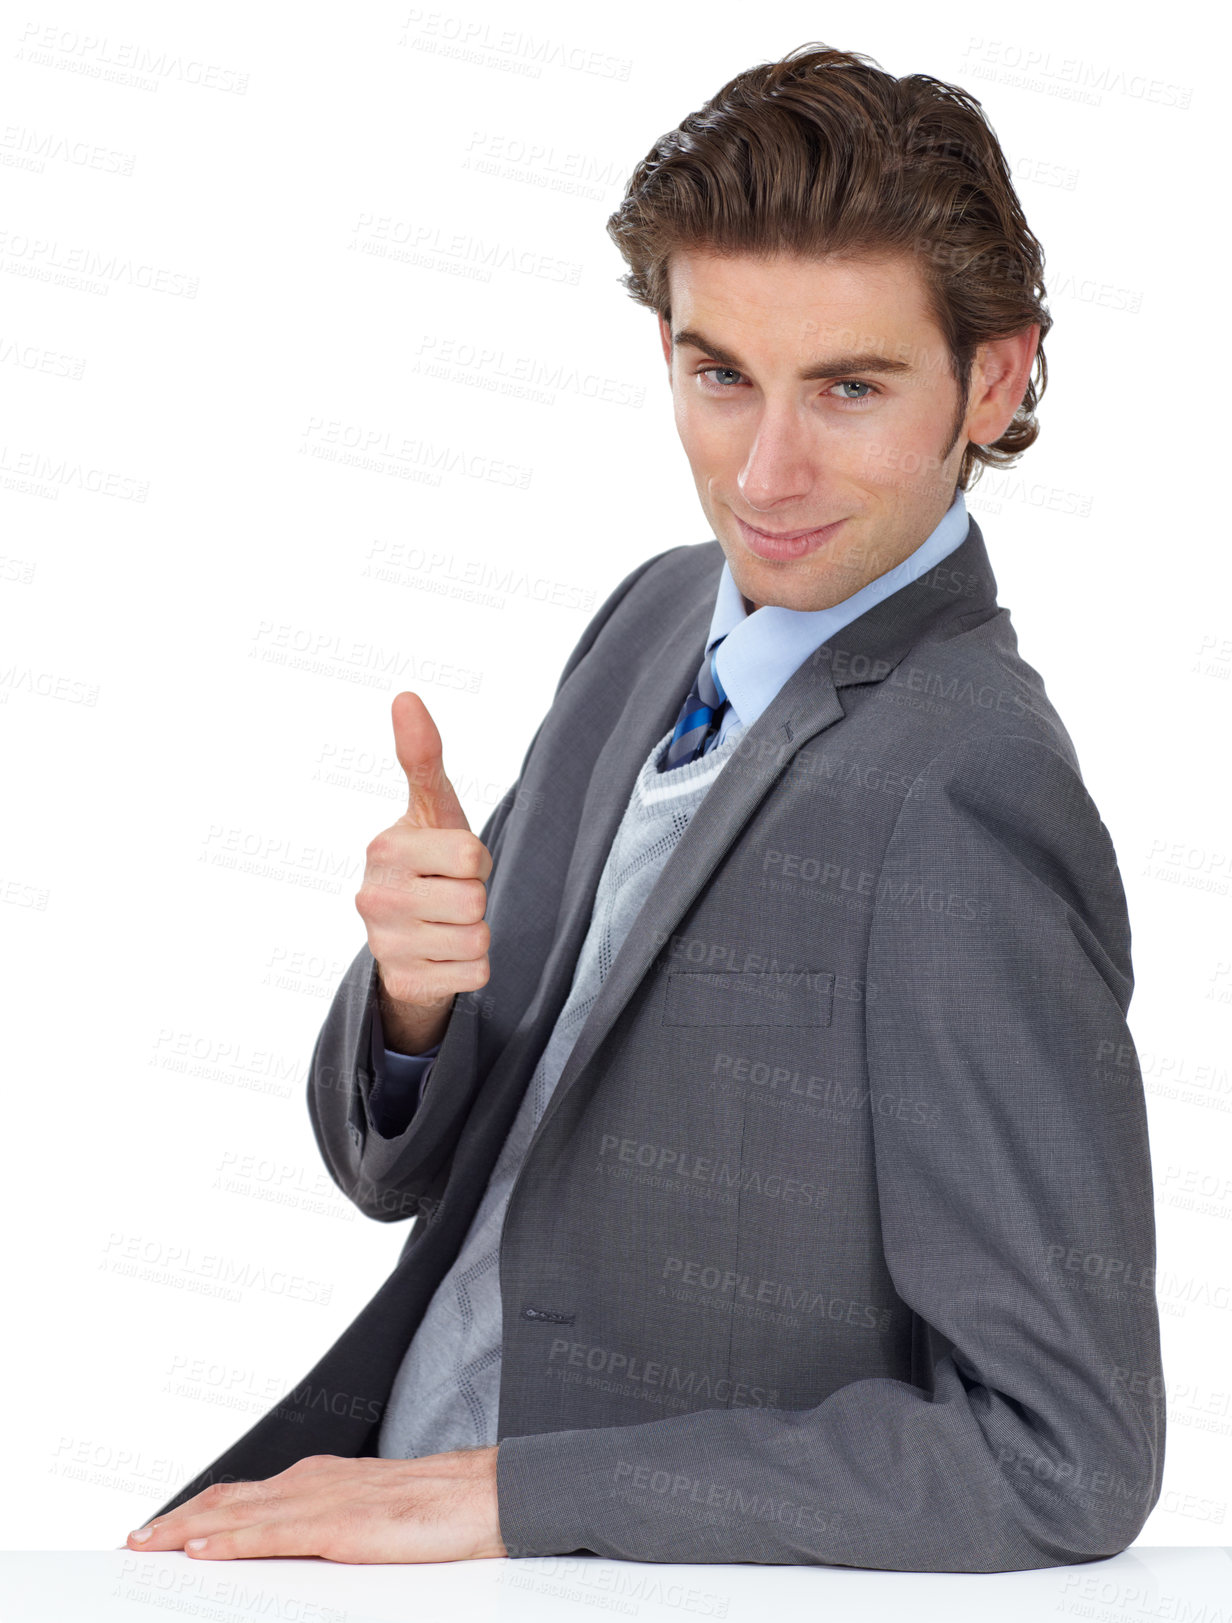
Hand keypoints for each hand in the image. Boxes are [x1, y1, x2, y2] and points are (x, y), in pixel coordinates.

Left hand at [124, 1446, 505, 1562]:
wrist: (481, 1497)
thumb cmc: (433, 1512)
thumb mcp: (367, 1517)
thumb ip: (326, 1526)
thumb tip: (291, 1549)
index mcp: (318, 1480)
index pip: (242, 1496)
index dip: (197, 1512)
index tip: (159, 1530)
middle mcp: (311, 1482)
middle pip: (227, 1500)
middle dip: (176, 1521)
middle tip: (134, 1541)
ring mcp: (321, 1501)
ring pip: (236, 1514)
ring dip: (185, 1530)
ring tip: (146, 1545)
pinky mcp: (335, 1527)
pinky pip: (269, 1536)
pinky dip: (228, 1542)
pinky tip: (201, 1551)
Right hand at [356, 690, 493, 1052]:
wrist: (408, 938)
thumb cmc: (429, 860)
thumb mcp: (432, 809)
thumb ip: (422, 757)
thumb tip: (405, 696)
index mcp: (383, 849)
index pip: (470, 854)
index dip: (476, 859)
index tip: (454, 862)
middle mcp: (373, 898)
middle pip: (474, 900)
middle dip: (475, 897)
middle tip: (451, 895)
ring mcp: (384, 945)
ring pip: (478, 939)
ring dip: (475, 933)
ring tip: (448, 924)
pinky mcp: (404, 983)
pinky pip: (476, 974)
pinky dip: (471, 968)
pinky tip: (444, 955)